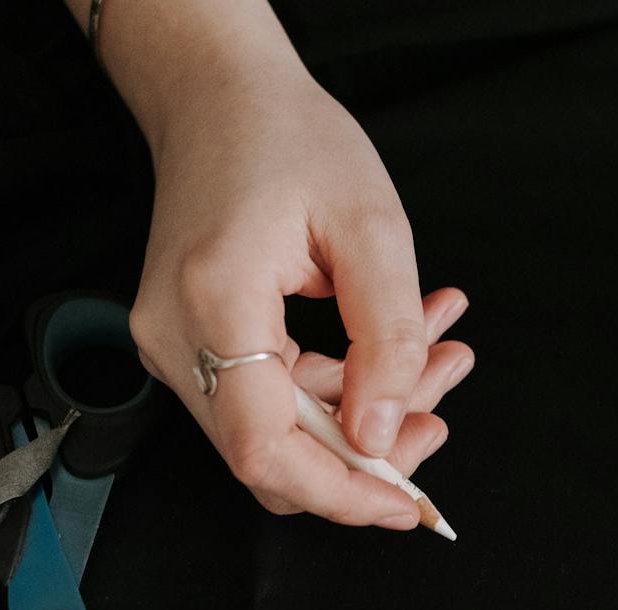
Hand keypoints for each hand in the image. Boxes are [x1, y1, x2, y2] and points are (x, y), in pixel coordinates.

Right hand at [127, 62, 470, 526]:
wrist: (219, 97)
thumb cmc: (289, 139)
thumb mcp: (373, 227)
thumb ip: (388, 339)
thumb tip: (383, 435)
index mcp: (215, 301)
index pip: (267, 449)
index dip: (343, 493)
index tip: (409, 504)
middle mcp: (176, 336)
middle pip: (275, 456)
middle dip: (371, 450)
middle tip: (442, 403)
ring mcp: (175, 345)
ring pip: (280, 434)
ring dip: (367, 413)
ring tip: (438, 353)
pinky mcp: (192, 345)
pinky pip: (271, 401)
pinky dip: (341, 387)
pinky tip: (401, 342)